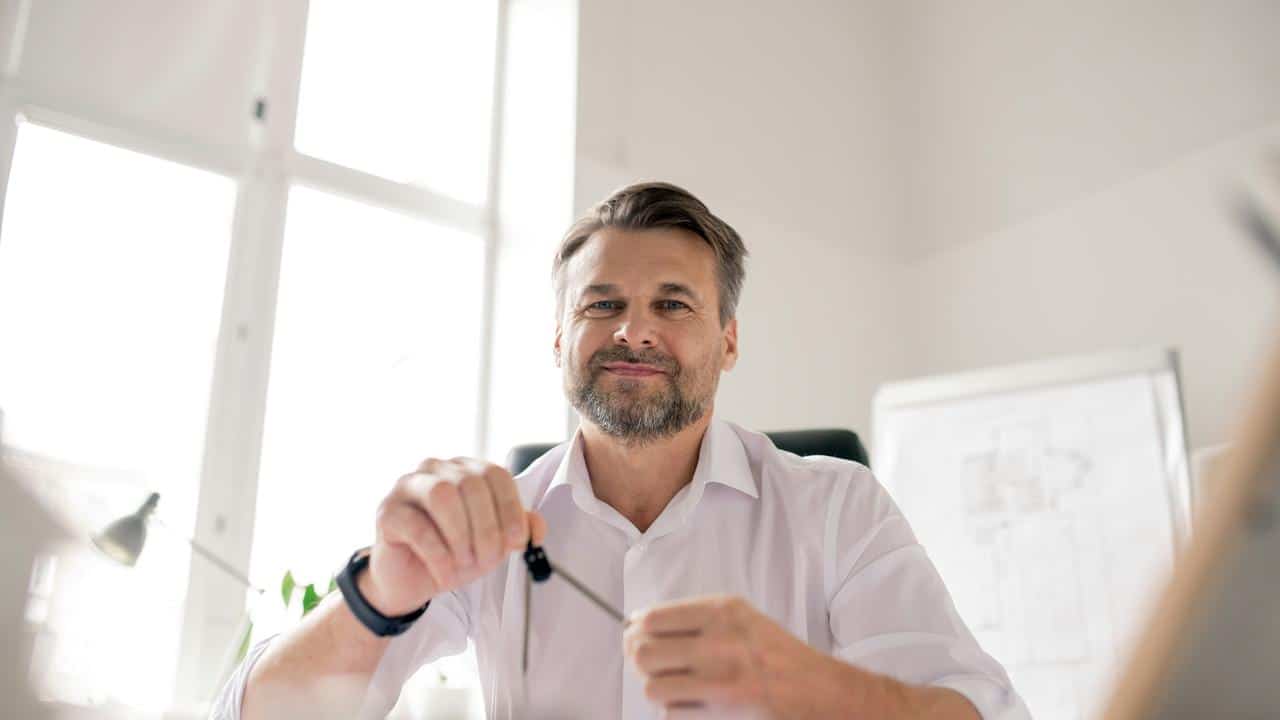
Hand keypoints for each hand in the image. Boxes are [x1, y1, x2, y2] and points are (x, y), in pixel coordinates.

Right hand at [363, 457, 546, 615]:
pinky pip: (417, 526)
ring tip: (464, 563)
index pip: (496, 474)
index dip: (511, 508)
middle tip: (488, 560)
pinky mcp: (387, 511)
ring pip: (442, 495)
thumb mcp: (493, 544)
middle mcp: (436, 469)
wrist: (411, 581)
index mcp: (466, 470)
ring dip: (461, 536)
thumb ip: (518, 530)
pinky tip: (445, 573)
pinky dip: (439, 555)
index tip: (517, 542)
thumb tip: (536, 528)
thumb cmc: (453, 553)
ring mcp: (408, 486)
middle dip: (486, 528)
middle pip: (471, 484)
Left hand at [623, 595, 979, 718]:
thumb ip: (693, 617)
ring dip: (657, 686)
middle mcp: (720, 641)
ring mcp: (720, 679)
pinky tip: (692, 701)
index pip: (654, 618)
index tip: (635, 634)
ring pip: (653, 685)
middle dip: (639, 658)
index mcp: (723, 611)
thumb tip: (638, 624)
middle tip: (646, 660)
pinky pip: (674, 711)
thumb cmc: (774, 651)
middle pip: (644, 652)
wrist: (816, 689)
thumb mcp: (739, 617)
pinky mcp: (722, 711)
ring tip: (673, 683)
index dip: (636, 629)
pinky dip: (676, 709)